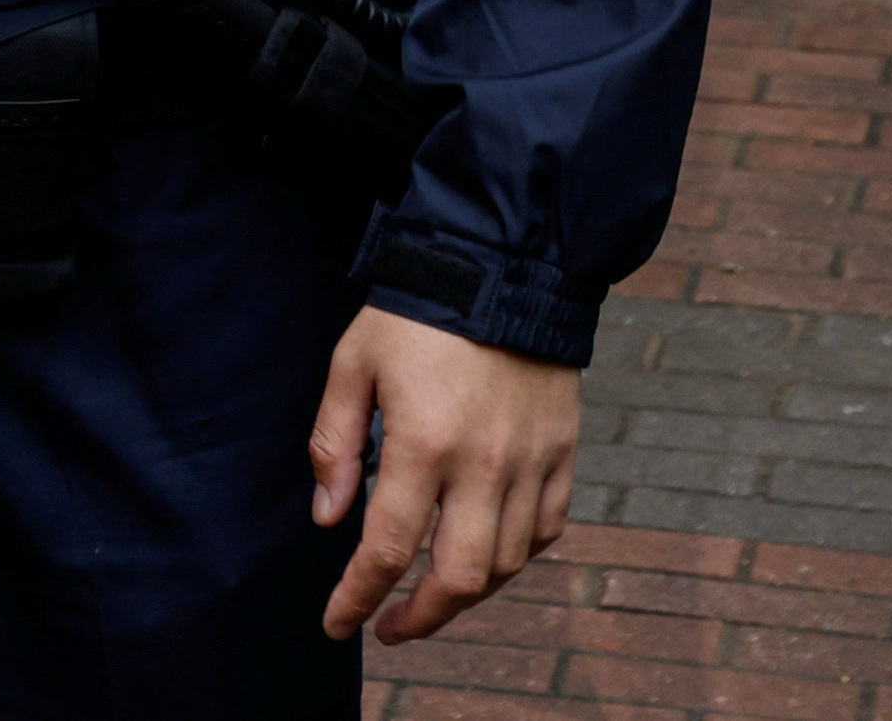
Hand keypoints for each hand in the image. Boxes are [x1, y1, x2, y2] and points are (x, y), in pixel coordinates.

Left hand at [310, 305, 581, 642]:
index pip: (386, 550)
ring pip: (505, 565)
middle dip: (418, 619)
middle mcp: (483, 466)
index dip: (357, 598)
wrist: (504, 265)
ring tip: (430, 594)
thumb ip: (336, 443)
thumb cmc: (417, 312)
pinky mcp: (563, 454)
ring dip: (465, 594)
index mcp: (423, 443)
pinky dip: (515, 556)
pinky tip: (486, 553)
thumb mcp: (354, 362)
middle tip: (388, 626)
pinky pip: (546, 530)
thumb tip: (328, 518)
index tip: (337, 624)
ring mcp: (531, 464)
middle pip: (457, 579)